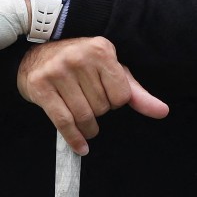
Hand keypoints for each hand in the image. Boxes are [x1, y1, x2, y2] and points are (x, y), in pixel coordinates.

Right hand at [17, 37, 168, 154]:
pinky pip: (63, 122)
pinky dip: (74, 139)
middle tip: (87, 101)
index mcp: (101, 49)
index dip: (115, 102)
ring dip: (88, 128)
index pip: (122, 95)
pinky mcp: (40, 86)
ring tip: (87, 124)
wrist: (35, 57)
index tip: (105, 95)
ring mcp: (57, 71)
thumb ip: (136, 93)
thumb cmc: (79, 65)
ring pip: (84, 116)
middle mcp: (79, 57)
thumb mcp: (110, 71)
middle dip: (98, 112)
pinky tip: (80, 147)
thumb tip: (162, 111)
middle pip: (102, 107)